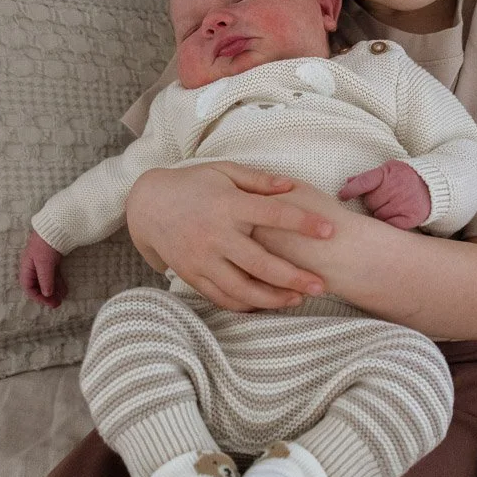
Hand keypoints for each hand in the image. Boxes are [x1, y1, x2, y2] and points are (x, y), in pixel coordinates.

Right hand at [19, 231, 66, 308]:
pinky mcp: (53, 260)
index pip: (28, 287)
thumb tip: (47, 294)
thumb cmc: (46, 244)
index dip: (37, 297)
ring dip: (54, 290)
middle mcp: (34, 266)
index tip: (48, 302)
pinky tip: (65, 289)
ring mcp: (44, 263)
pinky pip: (54, 275)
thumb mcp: (44, 263)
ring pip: (47, 281)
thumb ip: (45, 279)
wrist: (56, 227)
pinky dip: (58, 282)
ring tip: (62, 298)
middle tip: (57, 304)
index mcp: (27, 267)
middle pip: (38, 286)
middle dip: (47, 296)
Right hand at [125, 161, 334, 311]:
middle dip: (294, 276)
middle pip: (261, 263)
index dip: (303, 222)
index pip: (273, 214)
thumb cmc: (193, 184)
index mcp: (228, 205)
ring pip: (242, 288)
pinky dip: (245, 304)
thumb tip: (290, 185)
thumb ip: (258, 180)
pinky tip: (266, 304)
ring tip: (297, 299)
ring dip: (273, 298)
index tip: (329, 229)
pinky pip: (221, 297)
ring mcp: (202, 258)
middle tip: (321, 284)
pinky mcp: (191, 275)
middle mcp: (215, 234)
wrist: (147, 205)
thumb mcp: (224, 171)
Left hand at [338, 159, 430, 229]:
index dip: (351, 190)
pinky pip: (390, 225)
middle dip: (373, 202)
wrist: (432, 186)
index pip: (364, 182)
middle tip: (383, 199)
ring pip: (379, 216)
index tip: (342, 196)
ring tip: (391, 206)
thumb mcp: (387, 170)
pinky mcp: (411, 217)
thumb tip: (348, 182)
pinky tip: (395, 215)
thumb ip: (368, 177)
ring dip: (380, 213)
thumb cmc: (404, 177)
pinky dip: (390, 223)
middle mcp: (396, 188)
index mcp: (387, 174)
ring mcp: (404, 203)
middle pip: (370, 202)